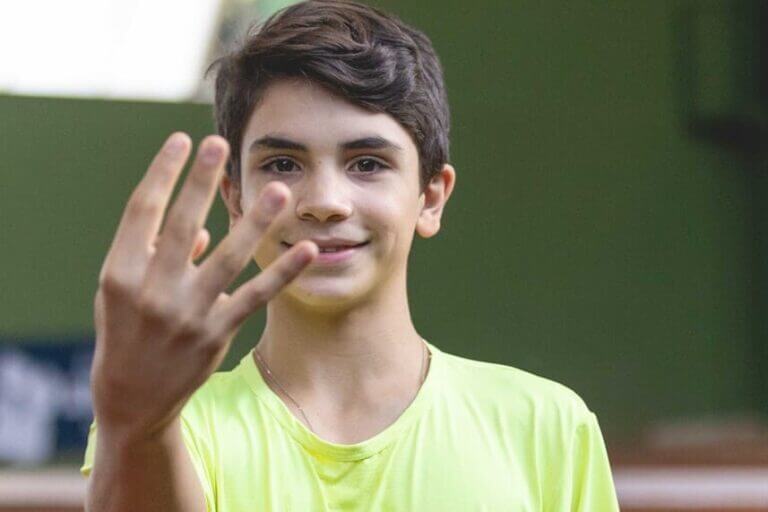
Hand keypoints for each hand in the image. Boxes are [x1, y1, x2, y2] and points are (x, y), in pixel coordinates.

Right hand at [90, 132, 317, 438]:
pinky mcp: (217, 333)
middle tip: (220, 144)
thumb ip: (153, 254)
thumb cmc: (126, 331)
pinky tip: (307, 250)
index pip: (142, 210)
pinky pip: (255, 296)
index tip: (183, 140)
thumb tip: (202, 228)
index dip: (163, 172)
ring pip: (228, 259)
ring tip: (278, 190)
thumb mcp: (121, 292)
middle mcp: (152, 290)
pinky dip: (282, 273)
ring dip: (255, 223)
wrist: (134, 396)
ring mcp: (187, 313)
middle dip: (201, 182)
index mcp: (119, 273)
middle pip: (181, 225)